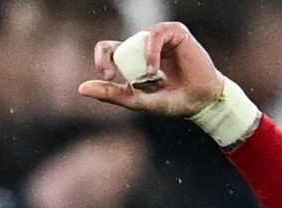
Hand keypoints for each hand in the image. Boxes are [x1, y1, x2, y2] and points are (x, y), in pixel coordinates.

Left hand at [77, 22, 224, 116]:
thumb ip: (111, 93)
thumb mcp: (137, 100)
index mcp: (132, 59)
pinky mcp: (174, 31)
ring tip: (154, 79)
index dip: (101, 59)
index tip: (107, 75)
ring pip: (137, 41)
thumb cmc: (172, 101)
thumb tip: (80, 88)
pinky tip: (154, 70)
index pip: (107, 49)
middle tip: (128, 80)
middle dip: (123, 66)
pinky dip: (150, 53)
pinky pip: (153, 35)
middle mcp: (143, 45)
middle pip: (119, 45)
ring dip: (141, 64)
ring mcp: (158, 37)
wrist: (201, 101)